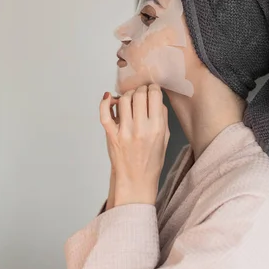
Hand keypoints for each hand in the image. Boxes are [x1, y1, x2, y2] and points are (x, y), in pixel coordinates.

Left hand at [99, 84, 169, 205]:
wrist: (136, 180)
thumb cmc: (151, 161)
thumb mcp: (164, 138)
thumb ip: (162, 117)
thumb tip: (155, 98)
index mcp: (156, 128)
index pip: (154, 95)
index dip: (153, 88)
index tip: (152, 90)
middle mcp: (140, 128)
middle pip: (139, 94)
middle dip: (141, 89)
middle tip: (141, 93)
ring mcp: (124, 132)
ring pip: (123, 99)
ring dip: (127, 95)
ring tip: (129, 99)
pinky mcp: (111, 135)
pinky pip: (104, 114)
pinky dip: (105, 102)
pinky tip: (109, 98)